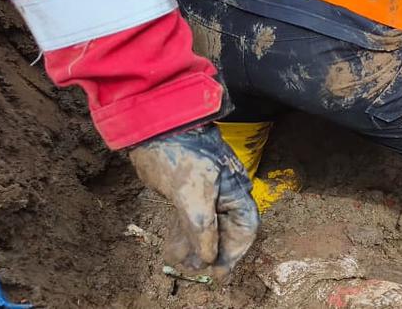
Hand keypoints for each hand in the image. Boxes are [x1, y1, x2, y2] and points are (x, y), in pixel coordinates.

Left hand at [129, 125, 258, 277]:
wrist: (156, 126)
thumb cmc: (178, 155)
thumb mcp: (190, 193)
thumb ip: (201, 226)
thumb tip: (209, 256)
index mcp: (235, 190)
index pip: (245, 228)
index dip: (235, 252)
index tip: (220, 274)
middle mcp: (225, 193)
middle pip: (227, 230)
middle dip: (214, 253)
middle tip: (199, 272)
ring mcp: (206, 192)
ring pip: (208, 227)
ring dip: (197, 247)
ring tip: (182, 262)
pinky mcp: (188, 191)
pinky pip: (192, 220)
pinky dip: (185, 235)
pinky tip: (174, 247)